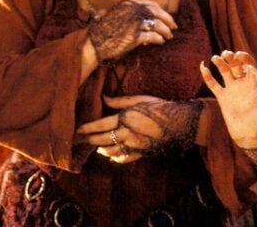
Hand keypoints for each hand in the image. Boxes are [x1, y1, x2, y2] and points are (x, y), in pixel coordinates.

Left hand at [76, 95, 202, 163]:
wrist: (180, 123)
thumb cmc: (161, 108)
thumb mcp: (141, 100)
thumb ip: (120, 101)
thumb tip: (103, 97)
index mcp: (126, 119)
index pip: (99, 126)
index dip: (86, 129)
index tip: (76, 131)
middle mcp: (127, 134)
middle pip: (101, 140)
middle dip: (88, 141)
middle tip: (77, 142)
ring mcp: (133, 145)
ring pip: (110, 151)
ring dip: (100, 149)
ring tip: (96, 147)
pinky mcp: (140, 153)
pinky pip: (123, 158)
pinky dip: (115, 157)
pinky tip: (112, 155)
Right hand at [87, 0, 176, 61]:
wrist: (93, 42)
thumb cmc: (105, 30)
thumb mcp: (116, 14)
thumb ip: (131, 13)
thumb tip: (150, 18)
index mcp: (128, 4)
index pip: (151, 4)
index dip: (162, 11)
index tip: (168, 17)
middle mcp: (131, 11)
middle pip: (157, 12)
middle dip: (168, 20)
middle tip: (174, 27)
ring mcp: (133, 23)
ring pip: (157, 24)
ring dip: (165, 31)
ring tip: (168, 36)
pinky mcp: (133, 36)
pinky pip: (152, 36)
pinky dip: (158, 39)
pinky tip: (160, 42)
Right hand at [200, 51, 256, 148]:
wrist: (248, 133)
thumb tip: (252, 68)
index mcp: (254, 80)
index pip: (249, 63)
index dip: (244, 57)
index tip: (239, 55)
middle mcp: (242, 82)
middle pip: (236, 64)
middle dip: (231, 57)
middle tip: (227, 54)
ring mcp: (231, 88)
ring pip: (224, 71)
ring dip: (219, 63)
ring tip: (216, 58)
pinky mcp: (222, 97)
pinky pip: (213, 84)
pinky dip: (207, 75)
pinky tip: (203, 66)